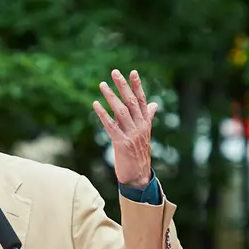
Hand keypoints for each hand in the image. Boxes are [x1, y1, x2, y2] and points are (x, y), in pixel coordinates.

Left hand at [93, 69, 157, 188]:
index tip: (132, 72)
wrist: (138, 176)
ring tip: (102, 85)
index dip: (137, 86)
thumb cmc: (139, 154)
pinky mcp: (121, 143)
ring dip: (111, 97)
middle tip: (114, 72)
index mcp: (145, 123)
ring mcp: (131, 135)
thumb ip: (147, 117)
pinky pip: (111, 126)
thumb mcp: (144, 134)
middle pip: (131, 102)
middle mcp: (140, 127)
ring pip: (121, 111)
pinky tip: (95, 105)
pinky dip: (103, 114)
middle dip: (123, 86)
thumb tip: (153, 104)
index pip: (141, 100)